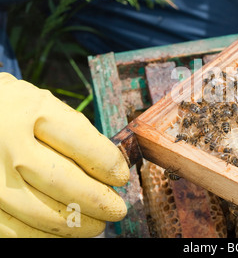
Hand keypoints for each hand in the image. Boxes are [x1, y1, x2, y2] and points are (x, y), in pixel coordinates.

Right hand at [0, 73, 129, 236]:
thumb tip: (112, 172)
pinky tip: (66, 232)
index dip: (108, 165)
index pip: (82, 142)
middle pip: (62, 181)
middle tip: (118, 210)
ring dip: (77, 225)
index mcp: (33, 109)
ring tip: (98, 225)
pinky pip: (14, 230)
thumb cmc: (21, 114)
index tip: (122, 178)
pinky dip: (46, 236)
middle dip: (99, 201)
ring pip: (40, 212)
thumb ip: (77, 135)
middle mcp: (8, 140)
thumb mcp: (47, 106)